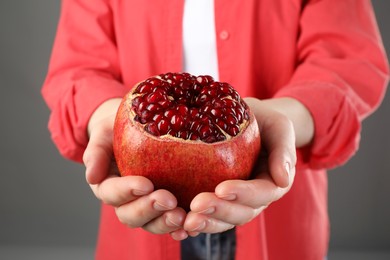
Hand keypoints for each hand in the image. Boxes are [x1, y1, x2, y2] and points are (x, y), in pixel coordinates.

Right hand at [83, 98, 187, 239]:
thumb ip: (97, 152)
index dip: (127, 191)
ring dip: (165, 222)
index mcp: (107, 185)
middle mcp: (125, 201)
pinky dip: (179, 229)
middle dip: (149, 209)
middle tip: (168, 200)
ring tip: (181, 216)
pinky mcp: (164, 208)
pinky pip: (170, 223)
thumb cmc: (117, 130)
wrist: (135, 130)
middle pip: (130, 215)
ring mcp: (145, 206)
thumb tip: (91, 177)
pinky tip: (190, 227)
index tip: (145, 184)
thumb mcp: (104, 133)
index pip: (112, 193)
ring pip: (150, 223)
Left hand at [183, 97, 312, 234]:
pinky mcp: (218, 202)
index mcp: (273, 182)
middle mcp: (255, 198)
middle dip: (220, 211)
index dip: (243, 194)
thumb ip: (283, 150)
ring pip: (224, 221)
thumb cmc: (264, 121)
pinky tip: (179, 227)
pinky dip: (196, 225)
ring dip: (207, 223)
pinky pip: (208, 218)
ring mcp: (236, 203)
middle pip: (241, 213)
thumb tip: (283, 179)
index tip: (222, 189)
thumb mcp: (278, 127)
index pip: (261, 193)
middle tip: (197, 205)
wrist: (247, 122)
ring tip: (187, 222)